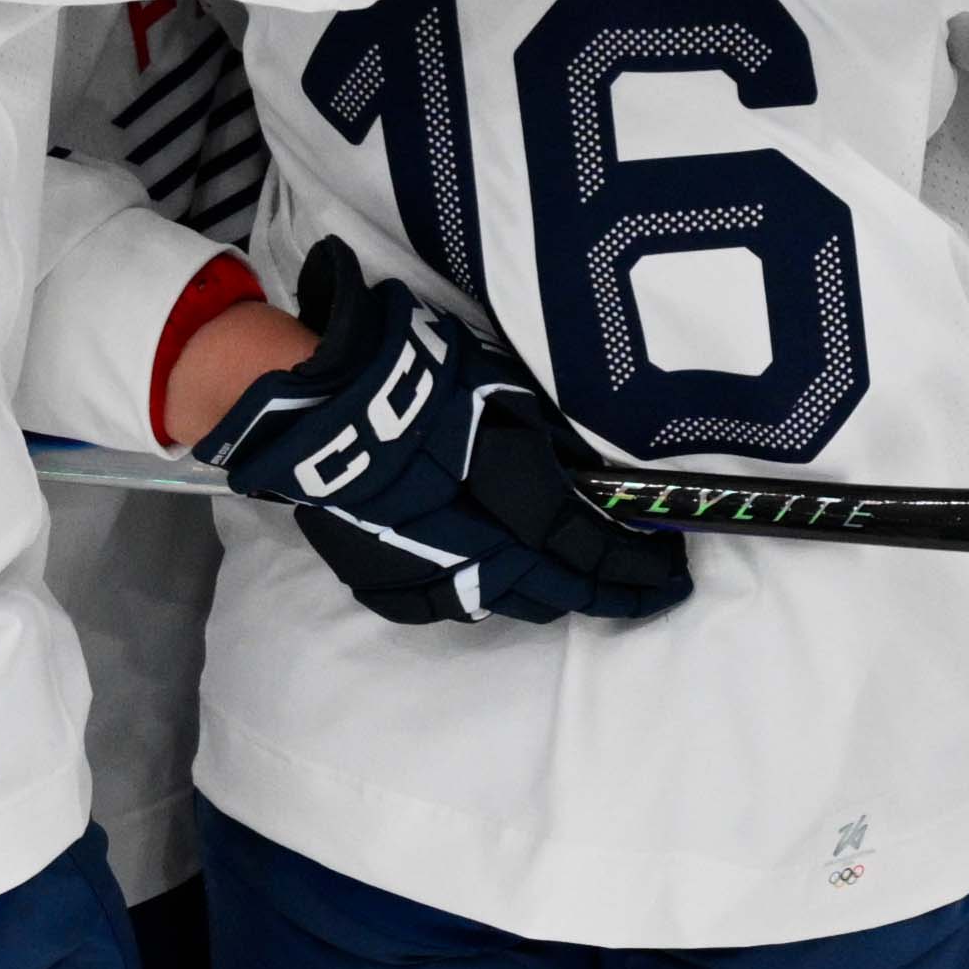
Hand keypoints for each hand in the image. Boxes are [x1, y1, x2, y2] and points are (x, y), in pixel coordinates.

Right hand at [198, 244, 689, 628]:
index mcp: (491, 480)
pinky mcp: (368, 569)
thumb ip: (543, 440)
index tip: (670, 570)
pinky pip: (433, 603)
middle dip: (604, 593)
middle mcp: (458, 535)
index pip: (579, 539)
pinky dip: (475, 598)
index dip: (629, 561)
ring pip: (493, 600)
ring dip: (546, 599)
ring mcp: (409, 560)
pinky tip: (494, 591)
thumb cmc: (402, 364)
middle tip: (645, 594)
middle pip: (546, 583)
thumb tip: (595, 481)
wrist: (297, 388)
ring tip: (581, 593)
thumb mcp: (491, 384)